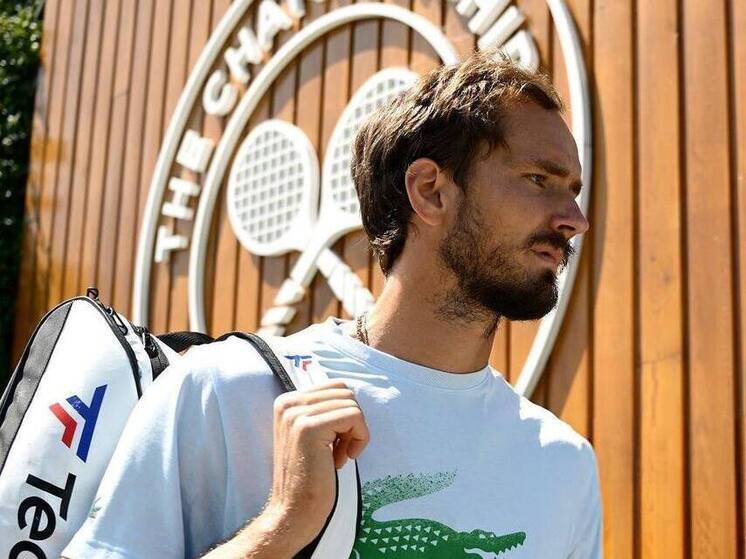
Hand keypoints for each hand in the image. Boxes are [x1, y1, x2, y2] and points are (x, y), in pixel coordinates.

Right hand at [265, 380, 369, 550]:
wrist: (292, 512)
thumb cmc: (308, 478)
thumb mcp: (312, 436)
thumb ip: (323, 411)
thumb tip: (350, 396)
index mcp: (287, 401)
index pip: (335, 387)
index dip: (345, 415)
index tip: (336, 442)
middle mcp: (288, 402)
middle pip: (345, 392)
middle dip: (352, 422)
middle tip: (340, 450)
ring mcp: (296, 414)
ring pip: (352, 404)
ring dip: (355, 432)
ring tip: (339, 456)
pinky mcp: (309, 427)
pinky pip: (354, 416)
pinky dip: (359, 438)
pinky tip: (343, 459)